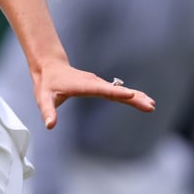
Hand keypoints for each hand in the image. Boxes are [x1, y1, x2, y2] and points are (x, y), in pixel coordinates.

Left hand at [32, 56, 155, 128]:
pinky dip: (131, 95)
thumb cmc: (46, 84)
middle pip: (116, 91)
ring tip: (151, 105)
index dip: (116, 93)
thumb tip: (50, 125)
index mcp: (82, 85)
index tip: (131, 95)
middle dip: (133, 98)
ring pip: (119, 90)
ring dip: (136, 97)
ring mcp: (98, 83)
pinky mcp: (100, 86)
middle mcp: (93, 82)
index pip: (101, 90)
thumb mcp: (43, 98)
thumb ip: (47, 111)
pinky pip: (118, 91)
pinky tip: (143, 100)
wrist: (49, 67)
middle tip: (150, 105)